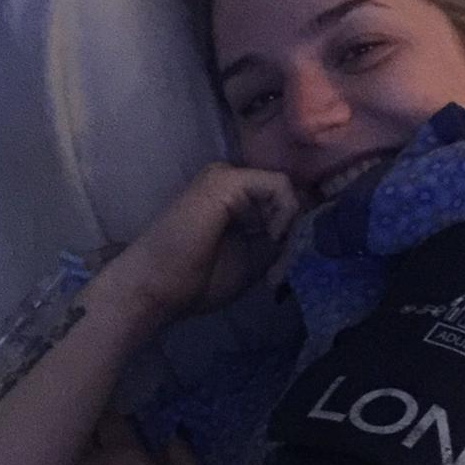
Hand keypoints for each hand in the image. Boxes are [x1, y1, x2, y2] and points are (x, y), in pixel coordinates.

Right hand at [87, 163, 301, 329]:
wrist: (155, 288)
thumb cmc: (195, 280)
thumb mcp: (253, 259)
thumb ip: (278, 239)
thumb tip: (309, 227)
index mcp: (237, 199)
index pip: (284, 200)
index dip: (298, 229)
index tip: (285, 265)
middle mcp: (232, 180)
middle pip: (289, 194)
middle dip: (295, 232)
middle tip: (280, 268)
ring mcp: (227, 176)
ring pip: (287, 188)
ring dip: (291, 227)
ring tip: (274, 260)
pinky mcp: (225, 180)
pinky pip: (279, 185)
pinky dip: (286, 215)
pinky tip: (272, 238)